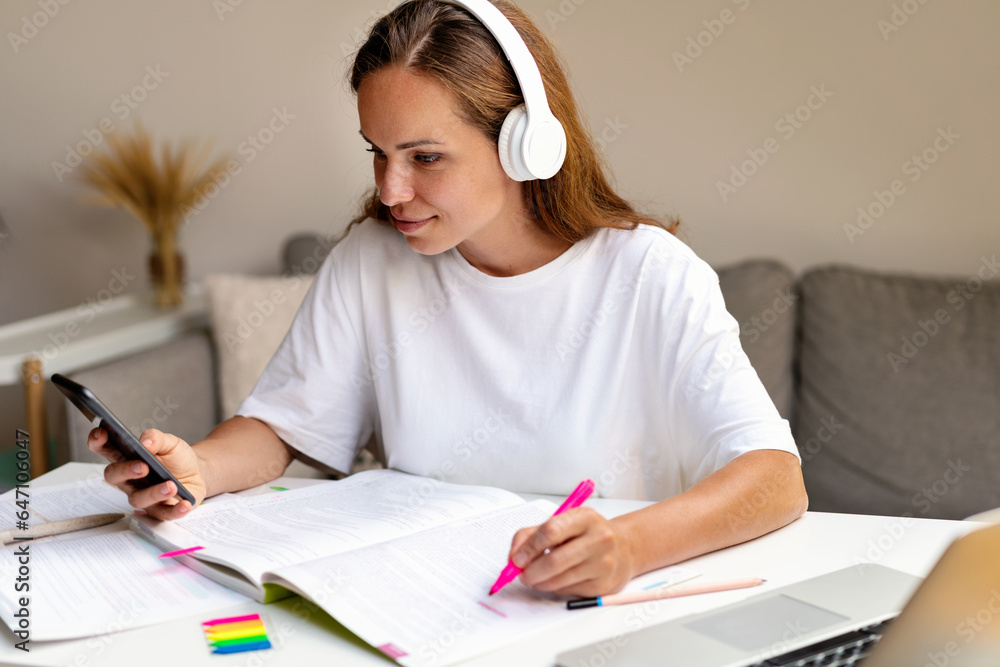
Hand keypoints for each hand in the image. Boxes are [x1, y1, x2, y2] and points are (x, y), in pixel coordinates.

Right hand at [89, 427, 205, 520]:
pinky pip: (163, 515)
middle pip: (114, 477)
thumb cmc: (176, 458)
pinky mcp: (159, 510)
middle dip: (125, 470)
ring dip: (154, 493)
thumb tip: (145, 441)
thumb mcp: (170, 442)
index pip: (105, 450)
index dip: (97, 442)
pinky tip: (184, 504)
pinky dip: (174, 511)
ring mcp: (143, 496)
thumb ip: (156, 438)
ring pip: (138, 499)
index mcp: (127, 458)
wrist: (196, 472)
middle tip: (142, 466)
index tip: (101, 433)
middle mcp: (129, 480)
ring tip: (171, 485)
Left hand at [508, 507, 636, 596]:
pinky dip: (556, 588)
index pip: (551, 531)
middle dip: (531, 572)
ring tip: (536, 578)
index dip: (529, 548)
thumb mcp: (563, 523)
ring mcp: (604, 563)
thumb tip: (514, 556)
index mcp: (585, 518)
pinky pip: (569, 591)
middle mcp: (599, 539)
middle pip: (554, 561)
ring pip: (560, 580)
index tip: (517, 559)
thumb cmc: (587, 535)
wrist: (624, 548)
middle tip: (522, 575)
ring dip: (540, 583)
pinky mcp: (604, 584)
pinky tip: (558, 580)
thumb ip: (533, 534)